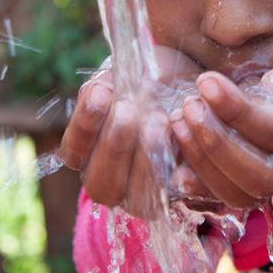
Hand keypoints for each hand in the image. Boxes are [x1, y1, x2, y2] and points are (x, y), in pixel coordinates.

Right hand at [60, 47, 205, 218]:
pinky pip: (177, 194)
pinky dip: (180, 171)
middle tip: (129, 110)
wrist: (197, 81)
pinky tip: (183, 141)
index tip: (101, 92)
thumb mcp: (128, 73)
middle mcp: (112, 180)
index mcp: (89, 153)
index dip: (85, 124)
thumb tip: (98, 92)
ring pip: (138, 198)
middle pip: (101, 185)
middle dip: (114, 146)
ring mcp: (145, 195)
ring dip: (145, 160)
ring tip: (158, 121)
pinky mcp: (180, 195)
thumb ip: (109, 84)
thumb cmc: (154, 78)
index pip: (75, 151)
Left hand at [171, 39, 272, 209]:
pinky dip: (198, 184)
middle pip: (258, 175)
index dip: (237, 110)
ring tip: (177, 121)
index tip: (206, 81)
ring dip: (202, 161)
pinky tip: (174, 162)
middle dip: (217, 143)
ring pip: (239, 192)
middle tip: (188, 106)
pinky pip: (226, 197)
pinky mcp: (256, 180)